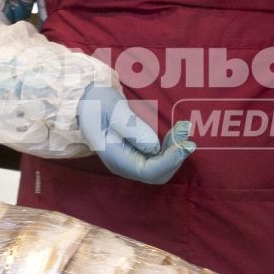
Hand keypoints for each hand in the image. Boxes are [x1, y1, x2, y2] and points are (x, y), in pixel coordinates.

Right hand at [77, 83, 194, 184]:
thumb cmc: (96, 101)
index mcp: (115, 157)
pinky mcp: (137, 154)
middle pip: (158, 174)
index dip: (170, 160)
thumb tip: (154, 147)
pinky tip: (175, 132)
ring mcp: (130, 161)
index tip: (186, 143)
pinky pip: (159, 159)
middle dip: (176, 156)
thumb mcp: (112, 108)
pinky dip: (171, 148)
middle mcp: (124, 165)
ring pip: (161, 168)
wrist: (86, 99)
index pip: (148, 171)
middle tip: (185, 129)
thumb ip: (131, 127)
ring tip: (182, 128)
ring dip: (175, 151)